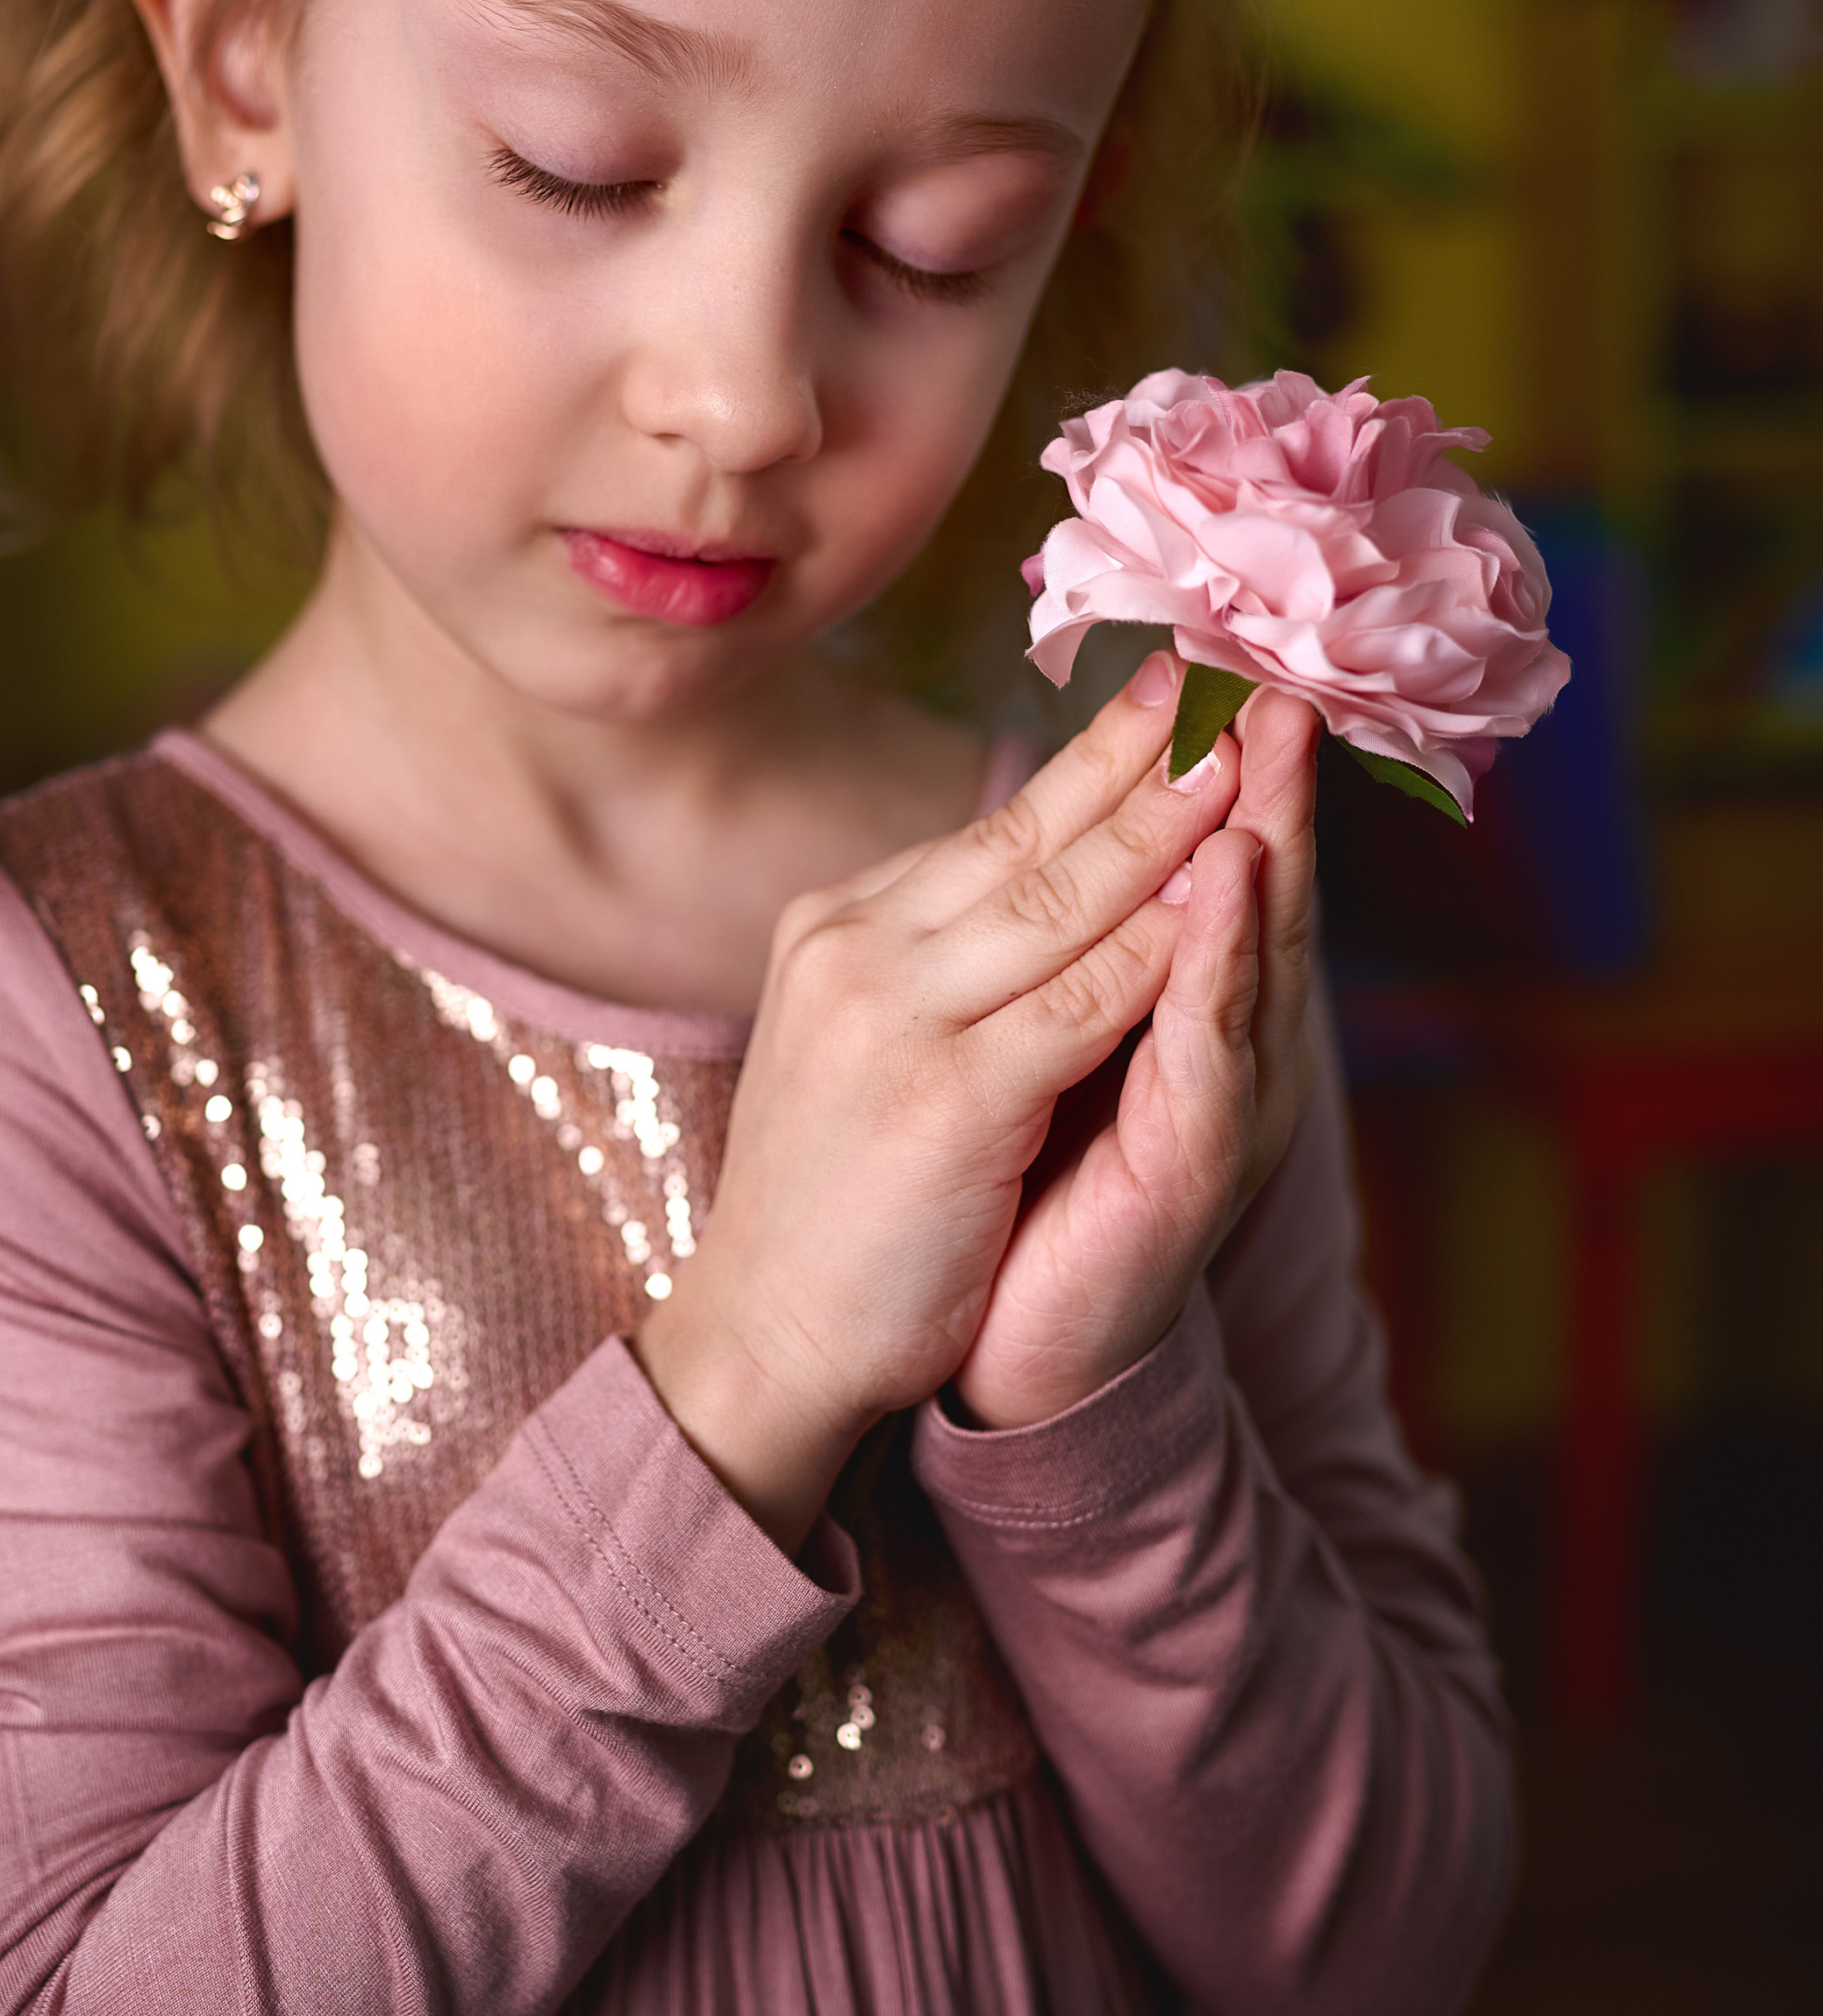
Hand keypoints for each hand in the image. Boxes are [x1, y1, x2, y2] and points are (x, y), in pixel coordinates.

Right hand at [635, 656, 1262, 1547]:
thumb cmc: (835, 1201)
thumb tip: (1039, 877)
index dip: (1100, 756)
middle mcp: (860, 947)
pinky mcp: (946, 1096)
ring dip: (1172, 823)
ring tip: (1253, 755)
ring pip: (1067, 897)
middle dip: (1148, 753)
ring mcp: (897, 1016)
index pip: (997, 825)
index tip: (1181, 693)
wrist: (763, 1338)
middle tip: (1239, 678)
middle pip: (1034, 832)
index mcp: (844, 928)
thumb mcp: (867, 1041)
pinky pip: (1084, 1000)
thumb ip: (940, 959)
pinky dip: (1163, 947)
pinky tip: (1226, 900)